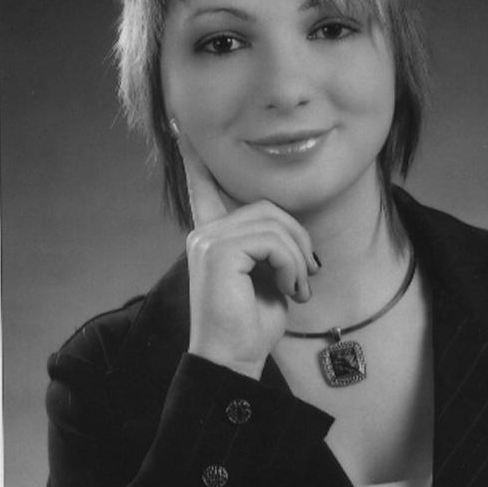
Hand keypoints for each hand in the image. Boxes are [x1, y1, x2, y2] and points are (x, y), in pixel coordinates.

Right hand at [178, 134, 318, 379]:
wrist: (235, 361)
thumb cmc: (252, 325)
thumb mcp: (267, 277)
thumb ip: (268, 245)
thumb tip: (288, 229)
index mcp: (213, 236)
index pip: (203, 187)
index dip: (194, 157)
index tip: (179, 125)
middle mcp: (204, 233)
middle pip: (265, 206)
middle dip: (297, 237)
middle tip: (308, 274)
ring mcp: (207, 240)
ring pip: (273, 221)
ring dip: (298, 256)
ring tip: (299, 286)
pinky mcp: (217, 252)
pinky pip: (271, 239)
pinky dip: (291, 263)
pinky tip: (291, 289)